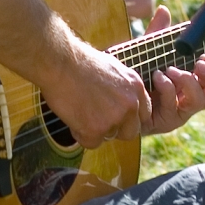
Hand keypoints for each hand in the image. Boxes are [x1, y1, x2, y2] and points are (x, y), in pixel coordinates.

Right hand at [38, 34, 152, 148]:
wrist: (60, 62)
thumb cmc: (79, 61)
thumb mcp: (112, 69)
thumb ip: (122, 88)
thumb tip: (120, 101)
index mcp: (136, 86)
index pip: (144, 114)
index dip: (128, 117)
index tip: (115, 115)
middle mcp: (130, 104)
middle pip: (131, 131)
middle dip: (115, 129)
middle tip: (97, 118)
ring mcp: (114, 117)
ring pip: (109, 136)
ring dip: (95, 129)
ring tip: (80, 110)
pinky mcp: (95, 129)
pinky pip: (91, 143)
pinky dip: (80, 134)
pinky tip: (72, 116)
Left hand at [140, 6, 204, 134]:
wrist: (109, 93)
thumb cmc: (133, 74)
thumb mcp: (147, 53)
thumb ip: (157, 34)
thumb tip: (163, 10)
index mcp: (189, 86)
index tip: (204, 56)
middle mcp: (187, 101)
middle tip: (199, 64)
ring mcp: (176, 113)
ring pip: (198, 102)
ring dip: (187, 81)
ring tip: (170, 69)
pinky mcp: (162, 122)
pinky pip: (174, 107)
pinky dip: (168, 87)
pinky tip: (157, 77)